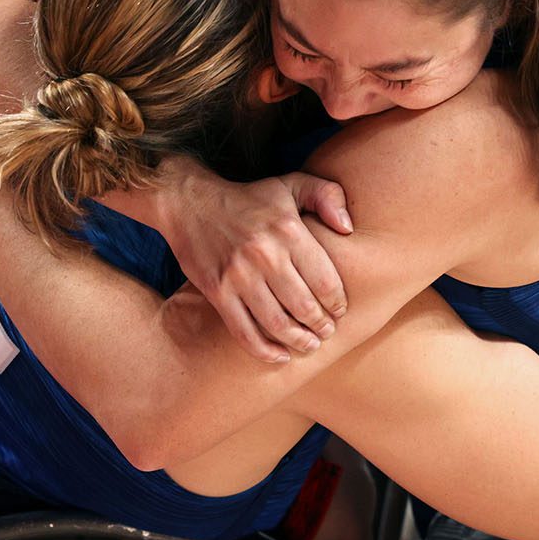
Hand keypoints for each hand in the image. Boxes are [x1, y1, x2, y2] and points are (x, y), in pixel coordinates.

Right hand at [139, 169, 353, 362]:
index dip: (337, 303)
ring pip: (277, 323)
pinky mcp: (217, 291)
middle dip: (321, 326)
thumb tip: (348, 229)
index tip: (340, 311)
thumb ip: (328, 195)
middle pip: (304, 306)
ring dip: (298, 341)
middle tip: (327, 332)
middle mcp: (265, 254)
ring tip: (309, 345)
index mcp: (289, 231)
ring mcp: (238, 276)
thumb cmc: (250, 198)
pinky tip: (280, 357)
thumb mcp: (292, 183)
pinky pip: (244, 331)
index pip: (325, 280)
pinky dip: (264, 351)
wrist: (190, 202)